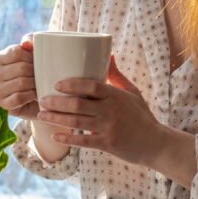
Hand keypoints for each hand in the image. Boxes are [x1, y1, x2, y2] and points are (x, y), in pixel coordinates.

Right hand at [0, 34, 38, 120]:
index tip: (38, 62)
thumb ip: (29, 41)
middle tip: (42, 75)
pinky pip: (19, 98)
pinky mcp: (2, 105)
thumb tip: (26, 44)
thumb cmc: (34, 72)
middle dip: (36, 72)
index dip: (32, 56)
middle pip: (21, 68)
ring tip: (39, 85)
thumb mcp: (33, 52)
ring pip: (21, 83)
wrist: (38, 98)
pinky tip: (35, 95)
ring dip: (35, 84)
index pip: (17, 52)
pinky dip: (31, 96)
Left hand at [35, 55, 165, 167]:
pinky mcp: (107, 144)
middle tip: (42, 100)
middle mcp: (111, 111)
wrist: (156, 144)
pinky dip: (67, 139)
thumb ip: (117, 75)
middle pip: (78, 104)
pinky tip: (55, 135)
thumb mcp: (132, 92)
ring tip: (41, 115)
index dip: (72, 84)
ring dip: (56, 119)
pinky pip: (83, 141)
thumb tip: (108, 54)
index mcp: (115, 96)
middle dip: (56, 102)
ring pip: (76, 122)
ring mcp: (108, 128)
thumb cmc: (142, 116)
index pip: (91, 86)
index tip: (56, 84)